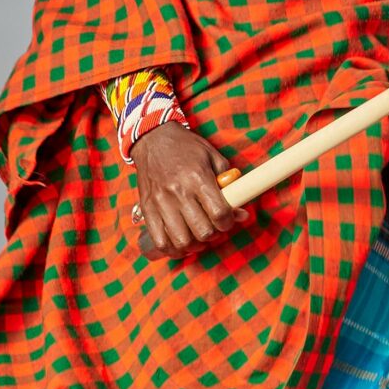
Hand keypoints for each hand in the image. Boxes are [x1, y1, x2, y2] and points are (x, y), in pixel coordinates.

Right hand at [131, 122, 247, 259]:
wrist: (153, 140)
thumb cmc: (187, 148)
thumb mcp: (213, 157)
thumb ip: (229, 184)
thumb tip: (241, 211)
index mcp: (198, 178)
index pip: (220, 213)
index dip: (229, 222)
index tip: (228, 219)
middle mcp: (178, 192)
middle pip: (202, 231)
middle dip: (214, 233)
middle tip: (214, 227)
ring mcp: (161, 202)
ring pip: (182, 240)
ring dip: (195, 244)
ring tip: (198, 236)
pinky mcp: (147, 209)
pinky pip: (160, 241)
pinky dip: (173, 248)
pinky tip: (181, 242)